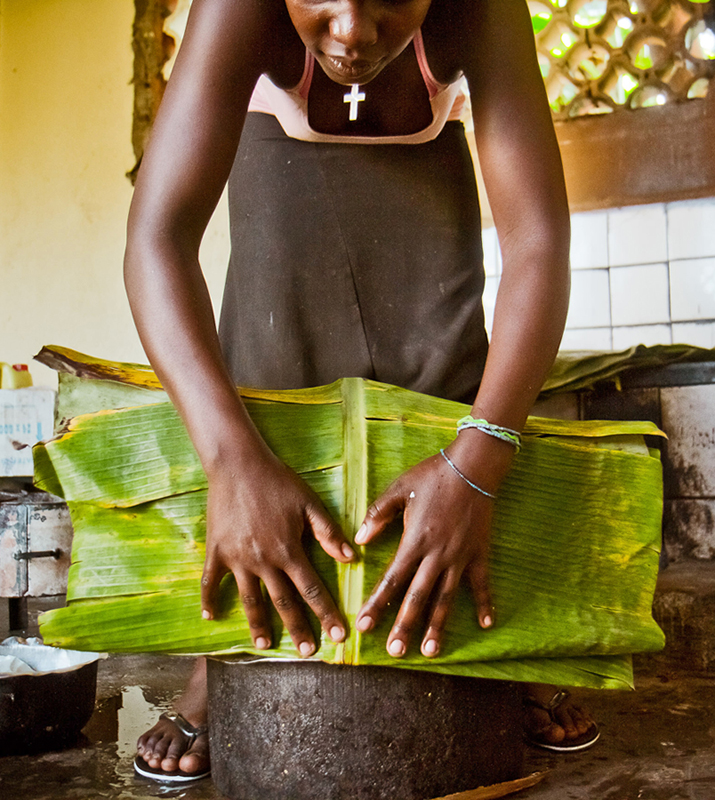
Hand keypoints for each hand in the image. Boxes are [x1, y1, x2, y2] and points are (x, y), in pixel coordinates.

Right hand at [201, 445, 355, 656]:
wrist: (238, 464)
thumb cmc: (277, 481)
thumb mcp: (309, 502)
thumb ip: (328, 532)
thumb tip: (350, 558)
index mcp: (288, 549)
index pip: (312, 589)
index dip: (326, 613)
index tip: (338, 636)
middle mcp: (264, 560)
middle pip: (283, 601)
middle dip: (298, 628)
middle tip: (308, 653)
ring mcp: (237, 558)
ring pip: (250, 599)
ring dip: (258, 625)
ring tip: (265, 646)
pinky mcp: (216, 551)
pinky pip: (210, 581)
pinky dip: (209, 600)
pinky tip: (211, 617)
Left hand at [354, 442, 495, 658]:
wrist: (472, 467)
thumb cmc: (432, 475)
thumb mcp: (399, 489)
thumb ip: (378, 514)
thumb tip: (359, 539)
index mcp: (415, 540)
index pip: (392, 579)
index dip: (378, 604)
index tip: (365, 626)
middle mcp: (437, 555)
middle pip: (418, 597)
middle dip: (405, 626)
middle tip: (396, 652)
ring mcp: (461, 557)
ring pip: (446, 598)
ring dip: (438, 625)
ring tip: (430, 651)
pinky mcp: (480, 553)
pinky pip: (482, 583)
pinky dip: (484, 603)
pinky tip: (486, 625)